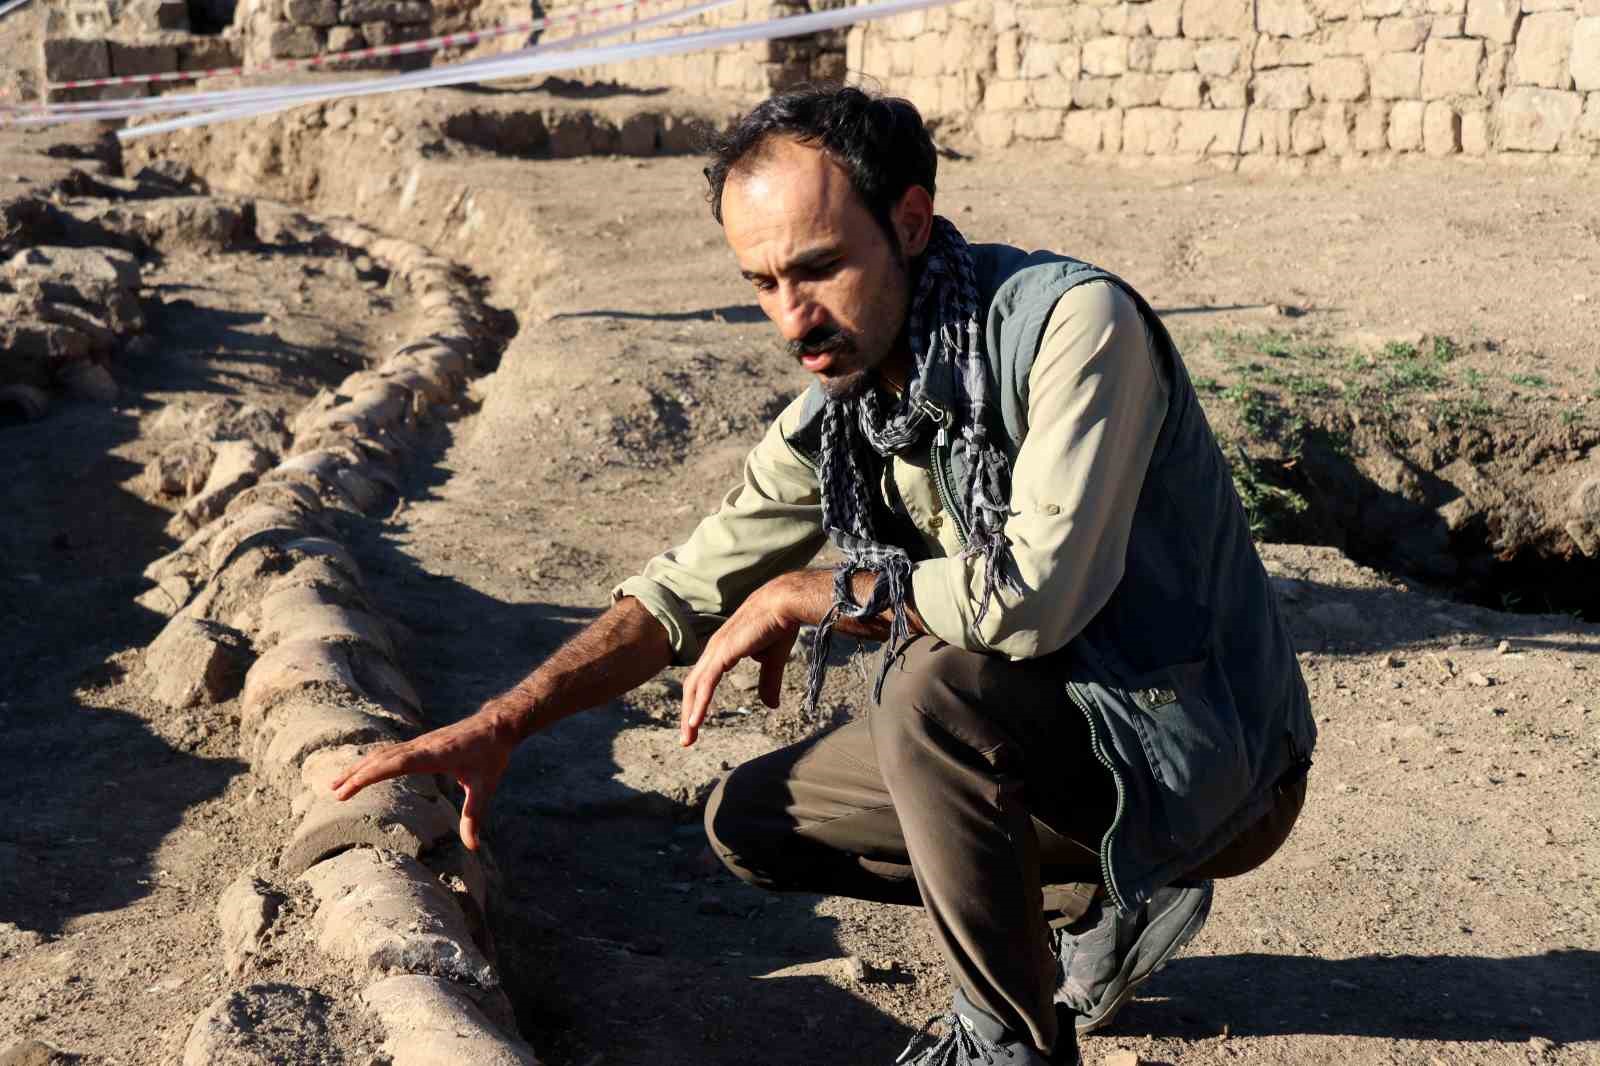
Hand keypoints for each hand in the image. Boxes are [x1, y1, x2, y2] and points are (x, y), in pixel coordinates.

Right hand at [329, 709, 515, 850]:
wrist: (497, 724)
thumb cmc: (492, 754)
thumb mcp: (486, 786)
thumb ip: (475, 815)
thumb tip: (473, 847)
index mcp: (433, 754)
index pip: (393, 764)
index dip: (369, 776)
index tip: (347, 789)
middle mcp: (421, 746)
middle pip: (380, 758)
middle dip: (355, 775)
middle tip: (332, 792)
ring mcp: (419, 743)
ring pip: (382, 754)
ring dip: (359, 767)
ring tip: (336, 784)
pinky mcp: (421, 744)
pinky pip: (390, 752)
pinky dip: (372, 762)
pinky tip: (362, 771)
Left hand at [679, 577, 799, 746]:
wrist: (785, 603)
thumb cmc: (779, 625)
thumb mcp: (772, 660)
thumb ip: (769, 682)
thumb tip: (770, 705)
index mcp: (722, 649)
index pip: (703, 680)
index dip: (698, 702)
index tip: (696, 723)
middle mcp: (714, 650)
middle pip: (692, 686)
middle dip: (688, 713)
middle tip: (687, 738)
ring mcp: (716, 651)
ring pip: (694, 688)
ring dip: (689, 714)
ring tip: (688, 738)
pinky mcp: (723, 654)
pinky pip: (706, 684)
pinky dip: (699, 704)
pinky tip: (695, 721)